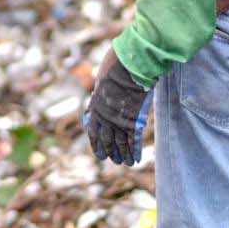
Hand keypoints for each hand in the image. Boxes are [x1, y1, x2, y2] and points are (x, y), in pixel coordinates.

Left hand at [84, 47, 153, 164]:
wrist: (128, 65)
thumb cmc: (115, 67)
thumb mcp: (101, 79)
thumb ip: (102, 91)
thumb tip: (100, 93)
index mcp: (95, 108)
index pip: (93, 131)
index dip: (96, 143)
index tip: (99, 152)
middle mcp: (105, 118)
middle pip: (106, 140)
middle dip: (110, 151)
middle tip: (113, 160)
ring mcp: (118, 120)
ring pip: (120, 143)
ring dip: (123, 155)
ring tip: (126, 163)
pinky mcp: (132, 121)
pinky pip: (133, 141)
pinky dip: (134, 151)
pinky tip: (135, 159)